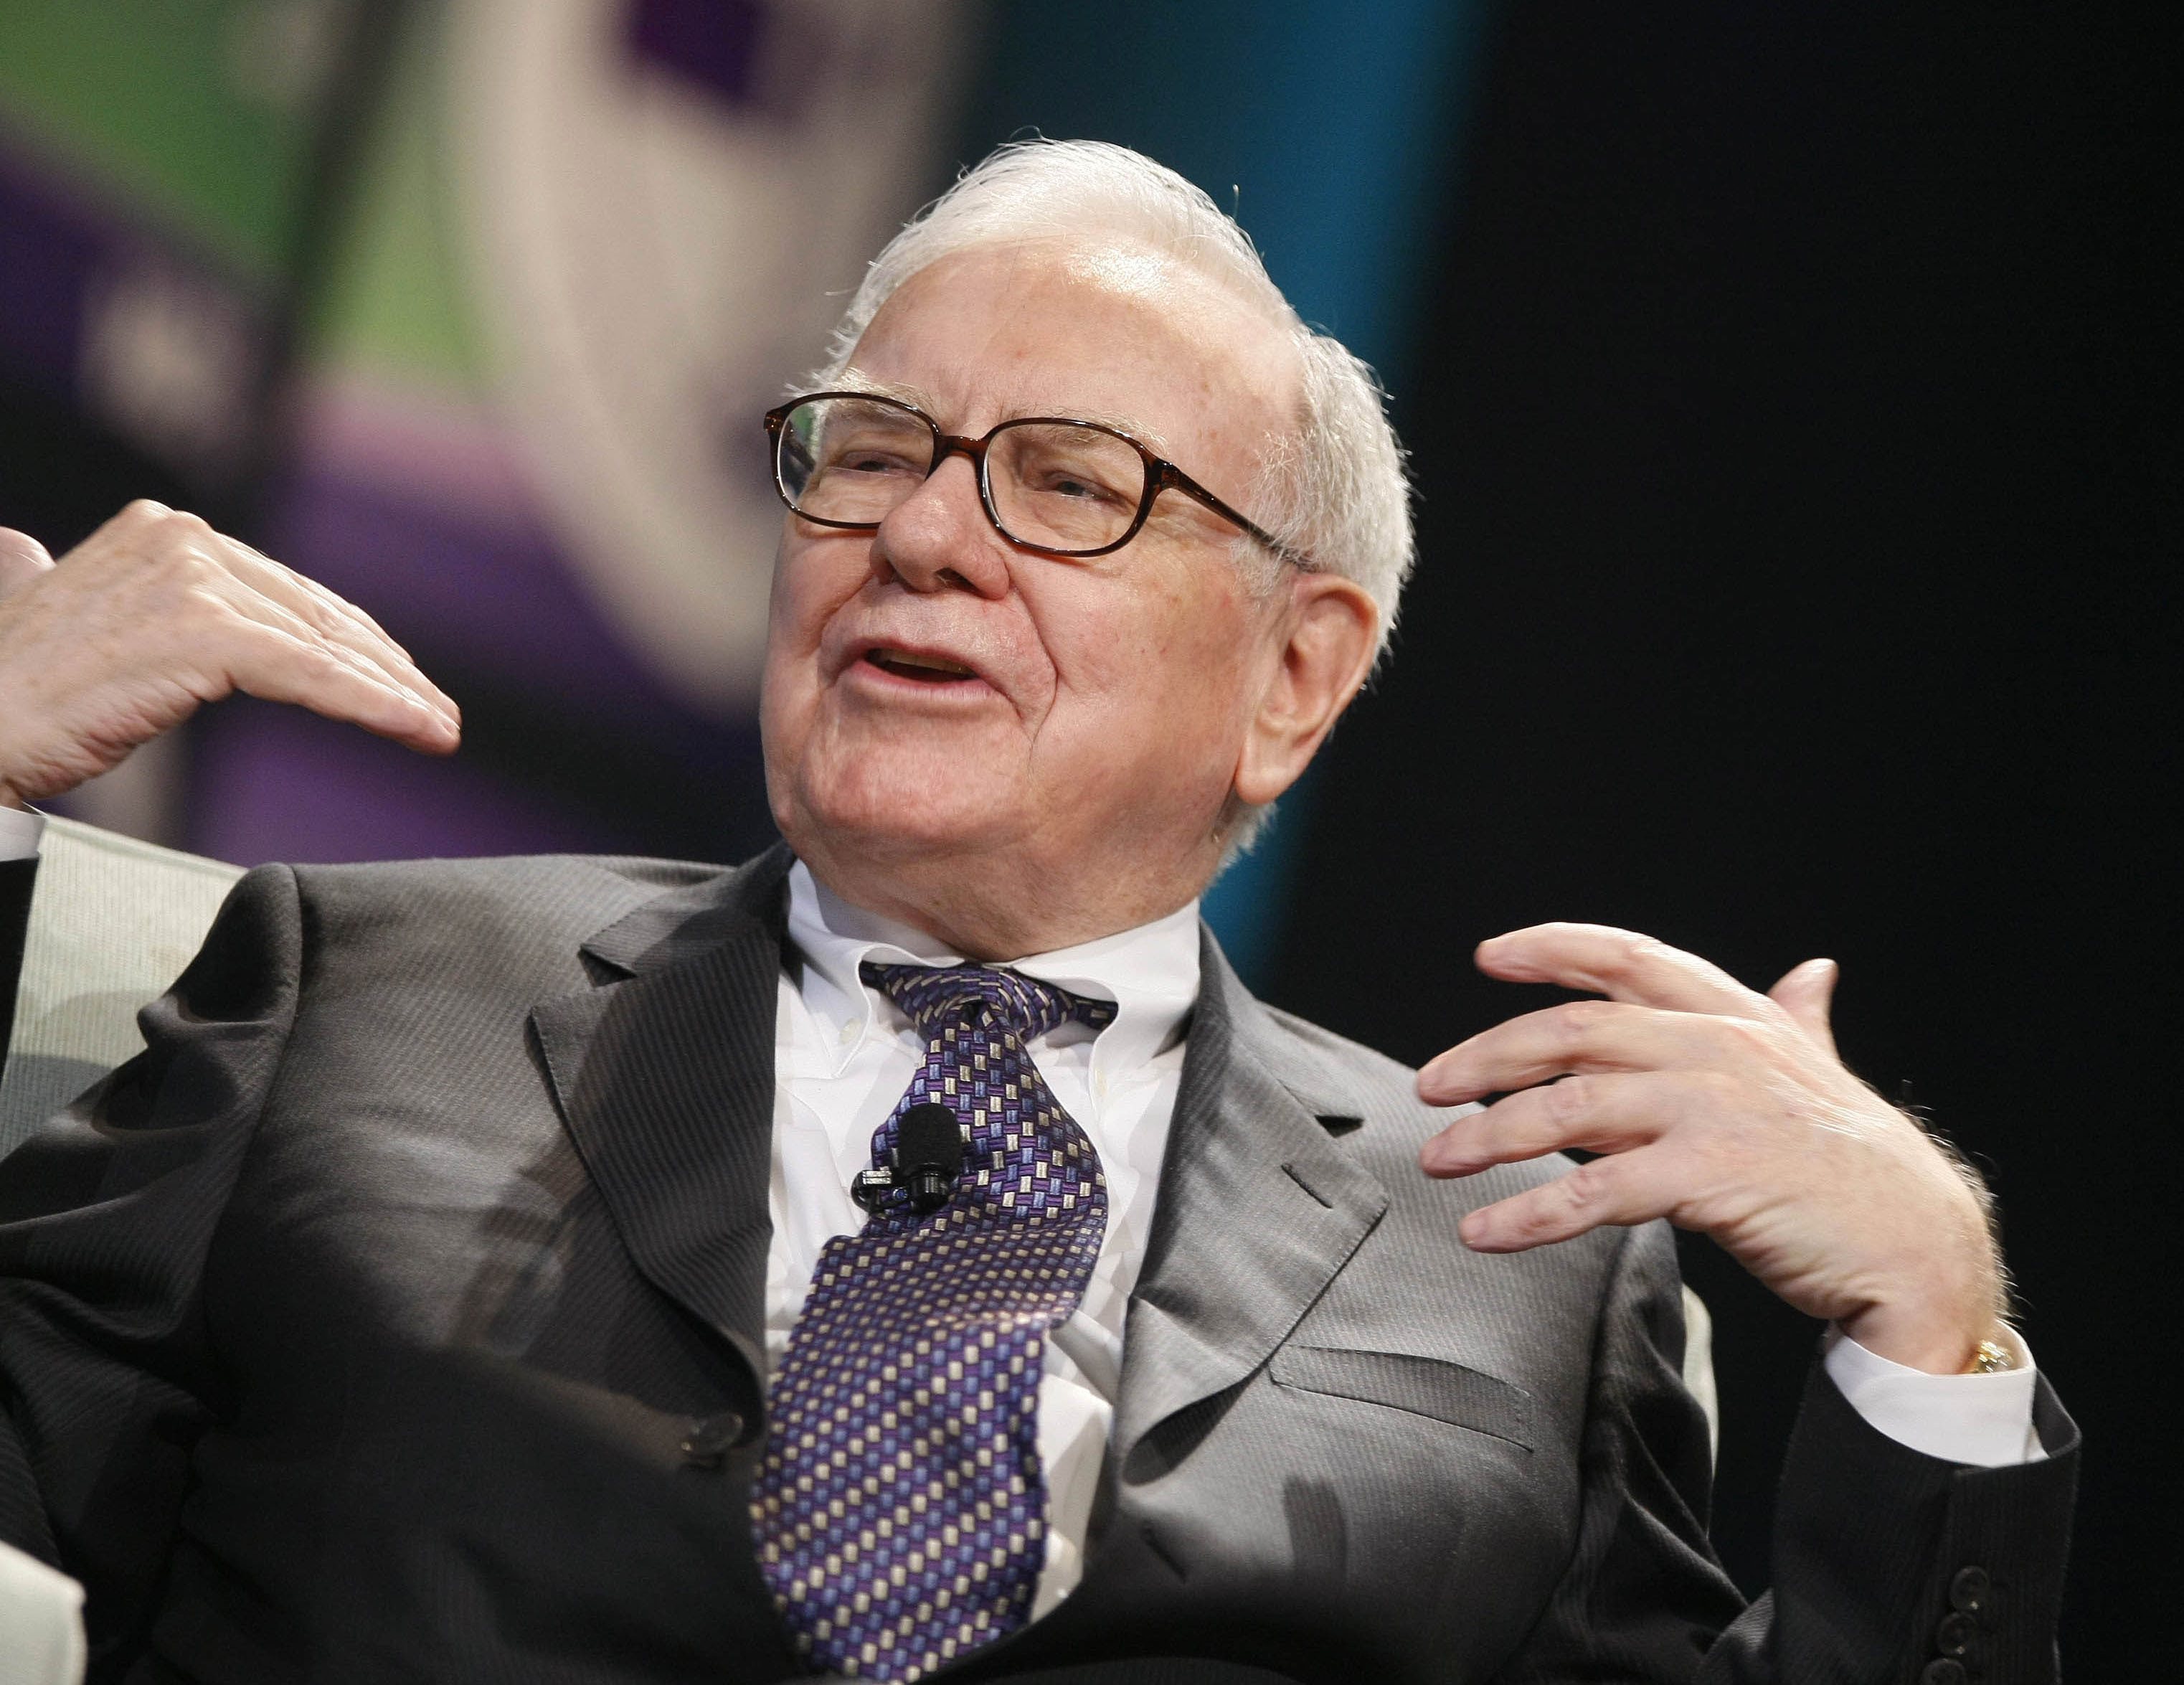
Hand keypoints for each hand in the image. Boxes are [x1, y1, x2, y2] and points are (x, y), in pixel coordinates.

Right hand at [0, 501, 458, 809]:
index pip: (289, 592)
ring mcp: (189, 579)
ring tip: (438, 729)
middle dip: (386, 669)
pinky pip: (309, 672)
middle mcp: (181, 540)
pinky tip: (417, 728)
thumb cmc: (17, 693)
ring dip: (394, 693)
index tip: (402, 681)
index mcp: (165, 534)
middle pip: (316, 614)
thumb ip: (102, 592)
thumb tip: (24, 549)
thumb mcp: (82, 624)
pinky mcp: (199, 631)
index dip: (355, 643)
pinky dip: (371, 703)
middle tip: (437, 713)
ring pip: (323, 644)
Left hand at [1415, 923, 2005, 1373]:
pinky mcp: (1711, 1177)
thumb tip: (1810, 972)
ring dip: (1488, 1135)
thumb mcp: (1819, 1074)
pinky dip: (1529, 1212)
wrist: (1920, 1246)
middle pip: (1575, 1031)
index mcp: (1737, 1017)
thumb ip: (1795, 1021)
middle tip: (1430, 1085)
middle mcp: (1718, 1048)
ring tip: (1437, 1160)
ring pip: (1569, 1109)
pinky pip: (1596, 1193)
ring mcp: (1714, 1109)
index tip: (1491, 955)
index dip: (1556, 948)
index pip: (1630, 958)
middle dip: (1489, 1055)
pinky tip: (1484, 1229)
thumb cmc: (1857, 1165)